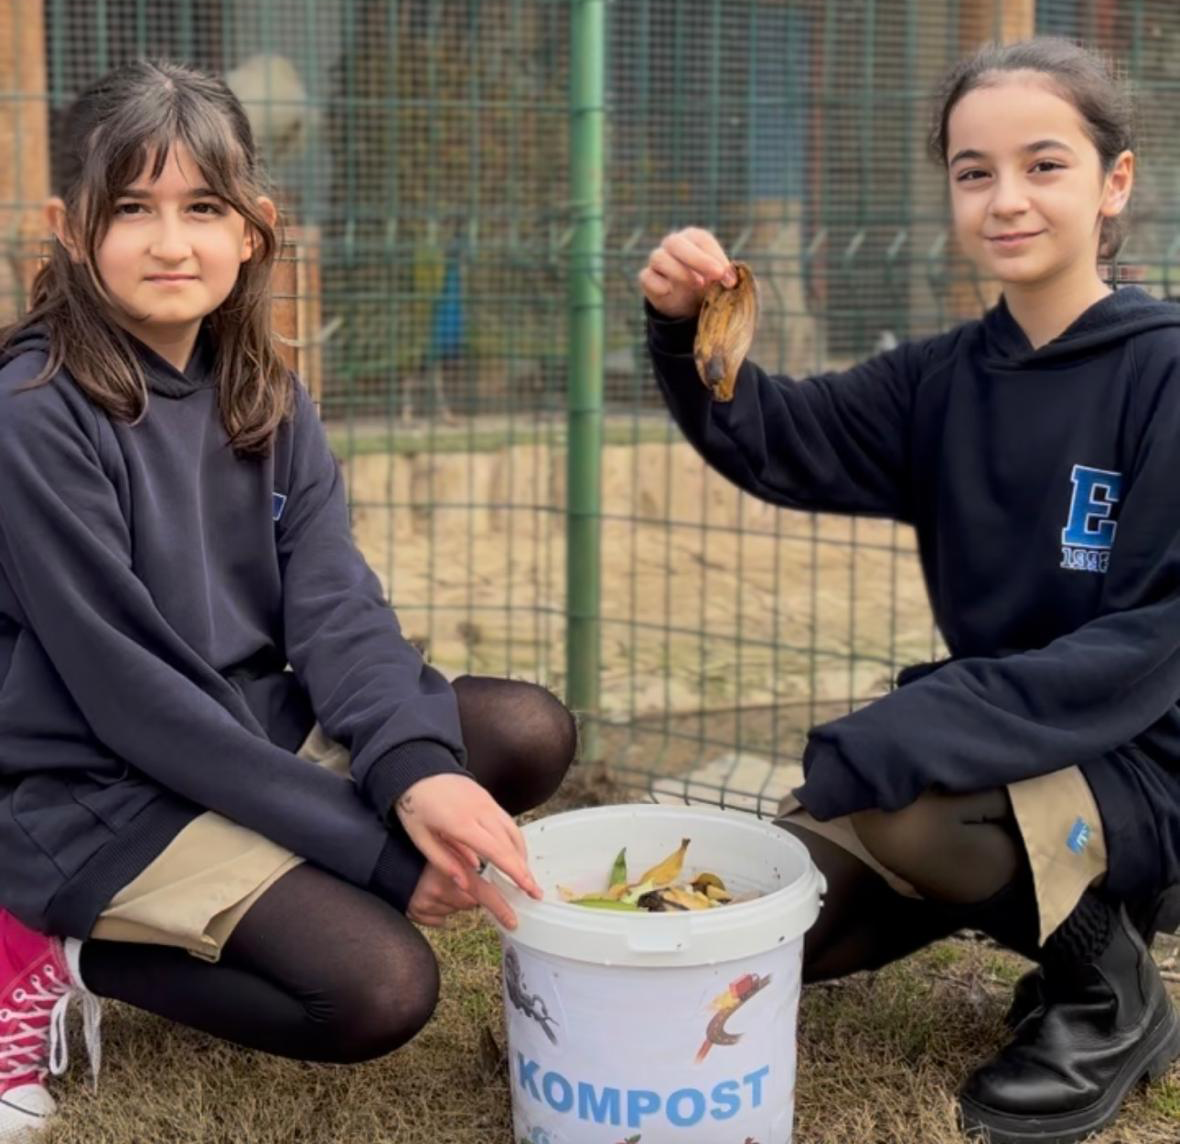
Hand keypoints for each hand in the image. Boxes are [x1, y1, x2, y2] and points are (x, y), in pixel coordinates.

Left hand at [394, 772, 542, 929]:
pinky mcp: (488, 798)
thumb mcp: (421, 839)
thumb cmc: (415, 806)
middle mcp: (480, 811)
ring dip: (522, 855)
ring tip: (524, 876)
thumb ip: (444, 863)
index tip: (528, 888)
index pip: (496, 851)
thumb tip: (466, 886)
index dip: (515, 871)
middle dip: (524, 869)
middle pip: (510, 843)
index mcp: (461, 823)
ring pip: (513, 831)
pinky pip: (507, 821)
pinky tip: (513, 854)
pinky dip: (515, 840)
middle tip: (534, 891)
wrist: (418, 771)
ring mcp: (487, 802)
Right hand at [639, 227, 736, 318]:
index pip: (701, 240)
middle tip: (716, 276)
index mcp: (694, 238)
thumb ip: (725, 277)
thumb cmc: (707, 285)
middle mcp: (673, 244)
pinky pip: (647, 277)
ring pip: (659, 258)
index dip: (715, 257)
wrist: (686, 304)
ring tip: (697, 285)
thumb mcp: (719, 280)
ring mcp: (657, 259)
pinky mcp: (647, 277)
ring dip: (679, 272)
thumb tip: (731, 280)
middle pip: (676, 243)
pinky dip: (659, 285)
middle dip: (698, 260)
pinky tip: (670, 292)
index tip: (728, 277)